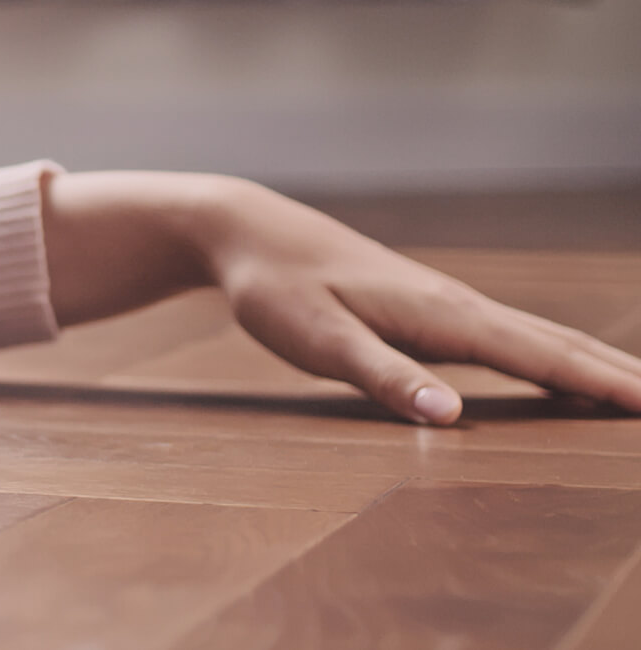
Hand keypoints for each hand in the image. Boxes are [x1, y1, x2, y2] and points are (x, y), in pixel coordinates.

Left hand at [200, 180, 640, 424]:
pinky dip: (554, 359)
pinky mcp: (428, 312)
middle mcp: (457, 306)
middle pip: (558, 346)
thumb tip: (451, 417)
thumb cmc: (276, 289)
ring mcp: (447, 306)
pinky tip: (565, 376)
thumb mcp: (317, 340)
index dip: (603, 385)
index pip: (541, 356)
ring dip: (597, 367)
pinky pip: (510, 341)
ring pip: (540, 340)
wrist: (250, 234)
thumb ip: (382, 377)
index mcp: (442, 315)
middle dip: (621, 378)